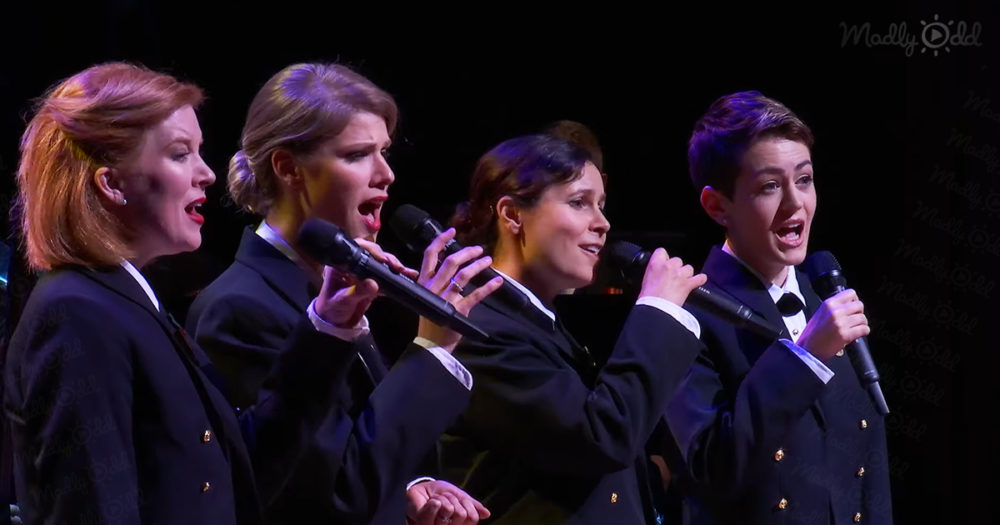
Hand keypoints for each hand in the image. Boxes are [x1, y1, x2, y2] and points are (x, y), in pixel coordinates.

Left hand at [312, 239, 418, 327]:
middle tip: (397, 267)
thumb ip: (357, 292)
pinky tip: (408, 276)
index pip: (356, 248)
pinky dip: (396, 277)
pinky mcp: (372, 282)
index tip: (382, 258)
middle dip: (387, 258)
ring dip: (394, 266)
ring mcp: (363, 273)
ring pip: (381, 264)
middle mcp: (353, 264)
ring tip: (406, 271)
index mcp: (341, 264)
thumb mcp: (343, 301)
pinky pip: (386, 276)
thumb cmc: (332, 309)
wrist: (336, 323)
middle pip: (372, 254)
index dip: (371, 250)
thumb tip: (373, 284)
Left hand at [406, 480, 489, 524]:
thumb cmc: (442, 495)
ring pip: (449, 509)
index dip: (466, 504)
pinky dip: (435, 500)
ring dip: (443, 498)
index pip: (471, 517)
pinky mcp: (420, 522)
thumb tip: (486, 514)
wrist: (422, 489)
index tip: (458, 501)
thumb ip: (472, 506)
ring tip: (436, 501)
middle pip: (461, 514)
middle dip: (454, 500)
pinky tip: (430, 502)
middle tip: (445, 500)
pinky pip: (435, 507)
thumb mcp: (459, 497)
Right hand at [416, 228, 501, 351]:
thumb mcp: (425, 296)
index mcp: (423, 282)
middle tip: (478, 249)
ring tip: (488, 260)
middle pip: (451, 262)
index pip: (429, 256)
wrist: (430, 345)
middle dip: (467, 252)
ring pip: (463, 276)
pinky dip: (488, 287)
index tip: (452, 231)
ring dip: (478, 265)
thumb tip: (449, 262)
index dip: (440, 241)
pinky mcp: (458, 311)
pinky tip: (498, 281)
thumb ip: (433, 281)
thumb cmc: (429, 319)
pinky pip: (475, 296)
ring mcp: (446, 299)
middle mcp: (433, 288)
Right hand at [638, 248, 706, 304]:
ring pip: (689, 268)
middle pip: (677, 260)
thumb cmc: (648, 298)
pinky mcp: (688, 284)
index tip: (665, 264)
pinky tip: (697, 282)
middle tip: (672, 278)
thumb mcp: (645, 280)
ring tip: (682, 283)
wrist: (655, 309)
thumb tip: (657, 272)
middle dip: (676, 268)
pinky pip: (700, 278)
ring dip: (687, 275)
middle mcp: (669, 267)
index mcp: (655, 264)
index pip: (662, 251)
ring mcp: (680, 275)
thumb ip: (653, 271)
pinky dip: (699, 280)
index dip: (664, 258)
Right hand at [796, 288, 868, 360]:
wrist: (808, 349)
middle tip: (855, 319)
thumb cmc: (812, 335)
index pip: (850, 293)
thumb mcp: (820, 314)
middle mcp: (835, 311)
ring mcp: (840, 323)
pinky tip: (858, 333)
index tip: (853, 307)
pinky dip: (864, 332)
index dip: (854, 301)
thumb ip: (834, 307)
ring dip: (862, 323)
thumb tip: (848, 305)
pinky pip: (864, 329)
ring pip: (863, 318)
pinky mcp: (845, 335)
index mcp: (828, 304)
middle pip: (859, 305)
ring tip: (856, 327)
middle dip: (859, 312)